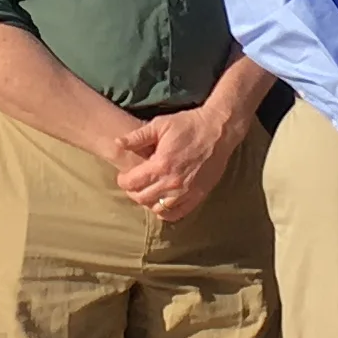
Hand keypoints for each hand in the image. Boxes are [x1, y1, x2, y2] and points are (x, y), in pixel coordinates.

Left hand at [111, 104, 243, 225]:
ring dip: (148, 202)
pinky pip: (177, 213)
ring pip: (158, 208)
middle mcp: (172, 182)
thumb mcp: (160, 125)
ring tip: (148, 191)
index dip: (123, 181)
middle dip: (133, 192)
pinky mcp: (198, 196)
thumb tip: (117, 143)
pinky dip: (166, 212)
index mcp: (160, 165)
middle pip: (142, 198)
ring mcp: (186, 192)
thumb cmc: (189, 125)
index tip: (123, 176)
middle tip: (134, 184)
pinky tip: (163, 203)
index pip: (132, 183)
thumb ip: (137, 137)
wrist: (219, 131)